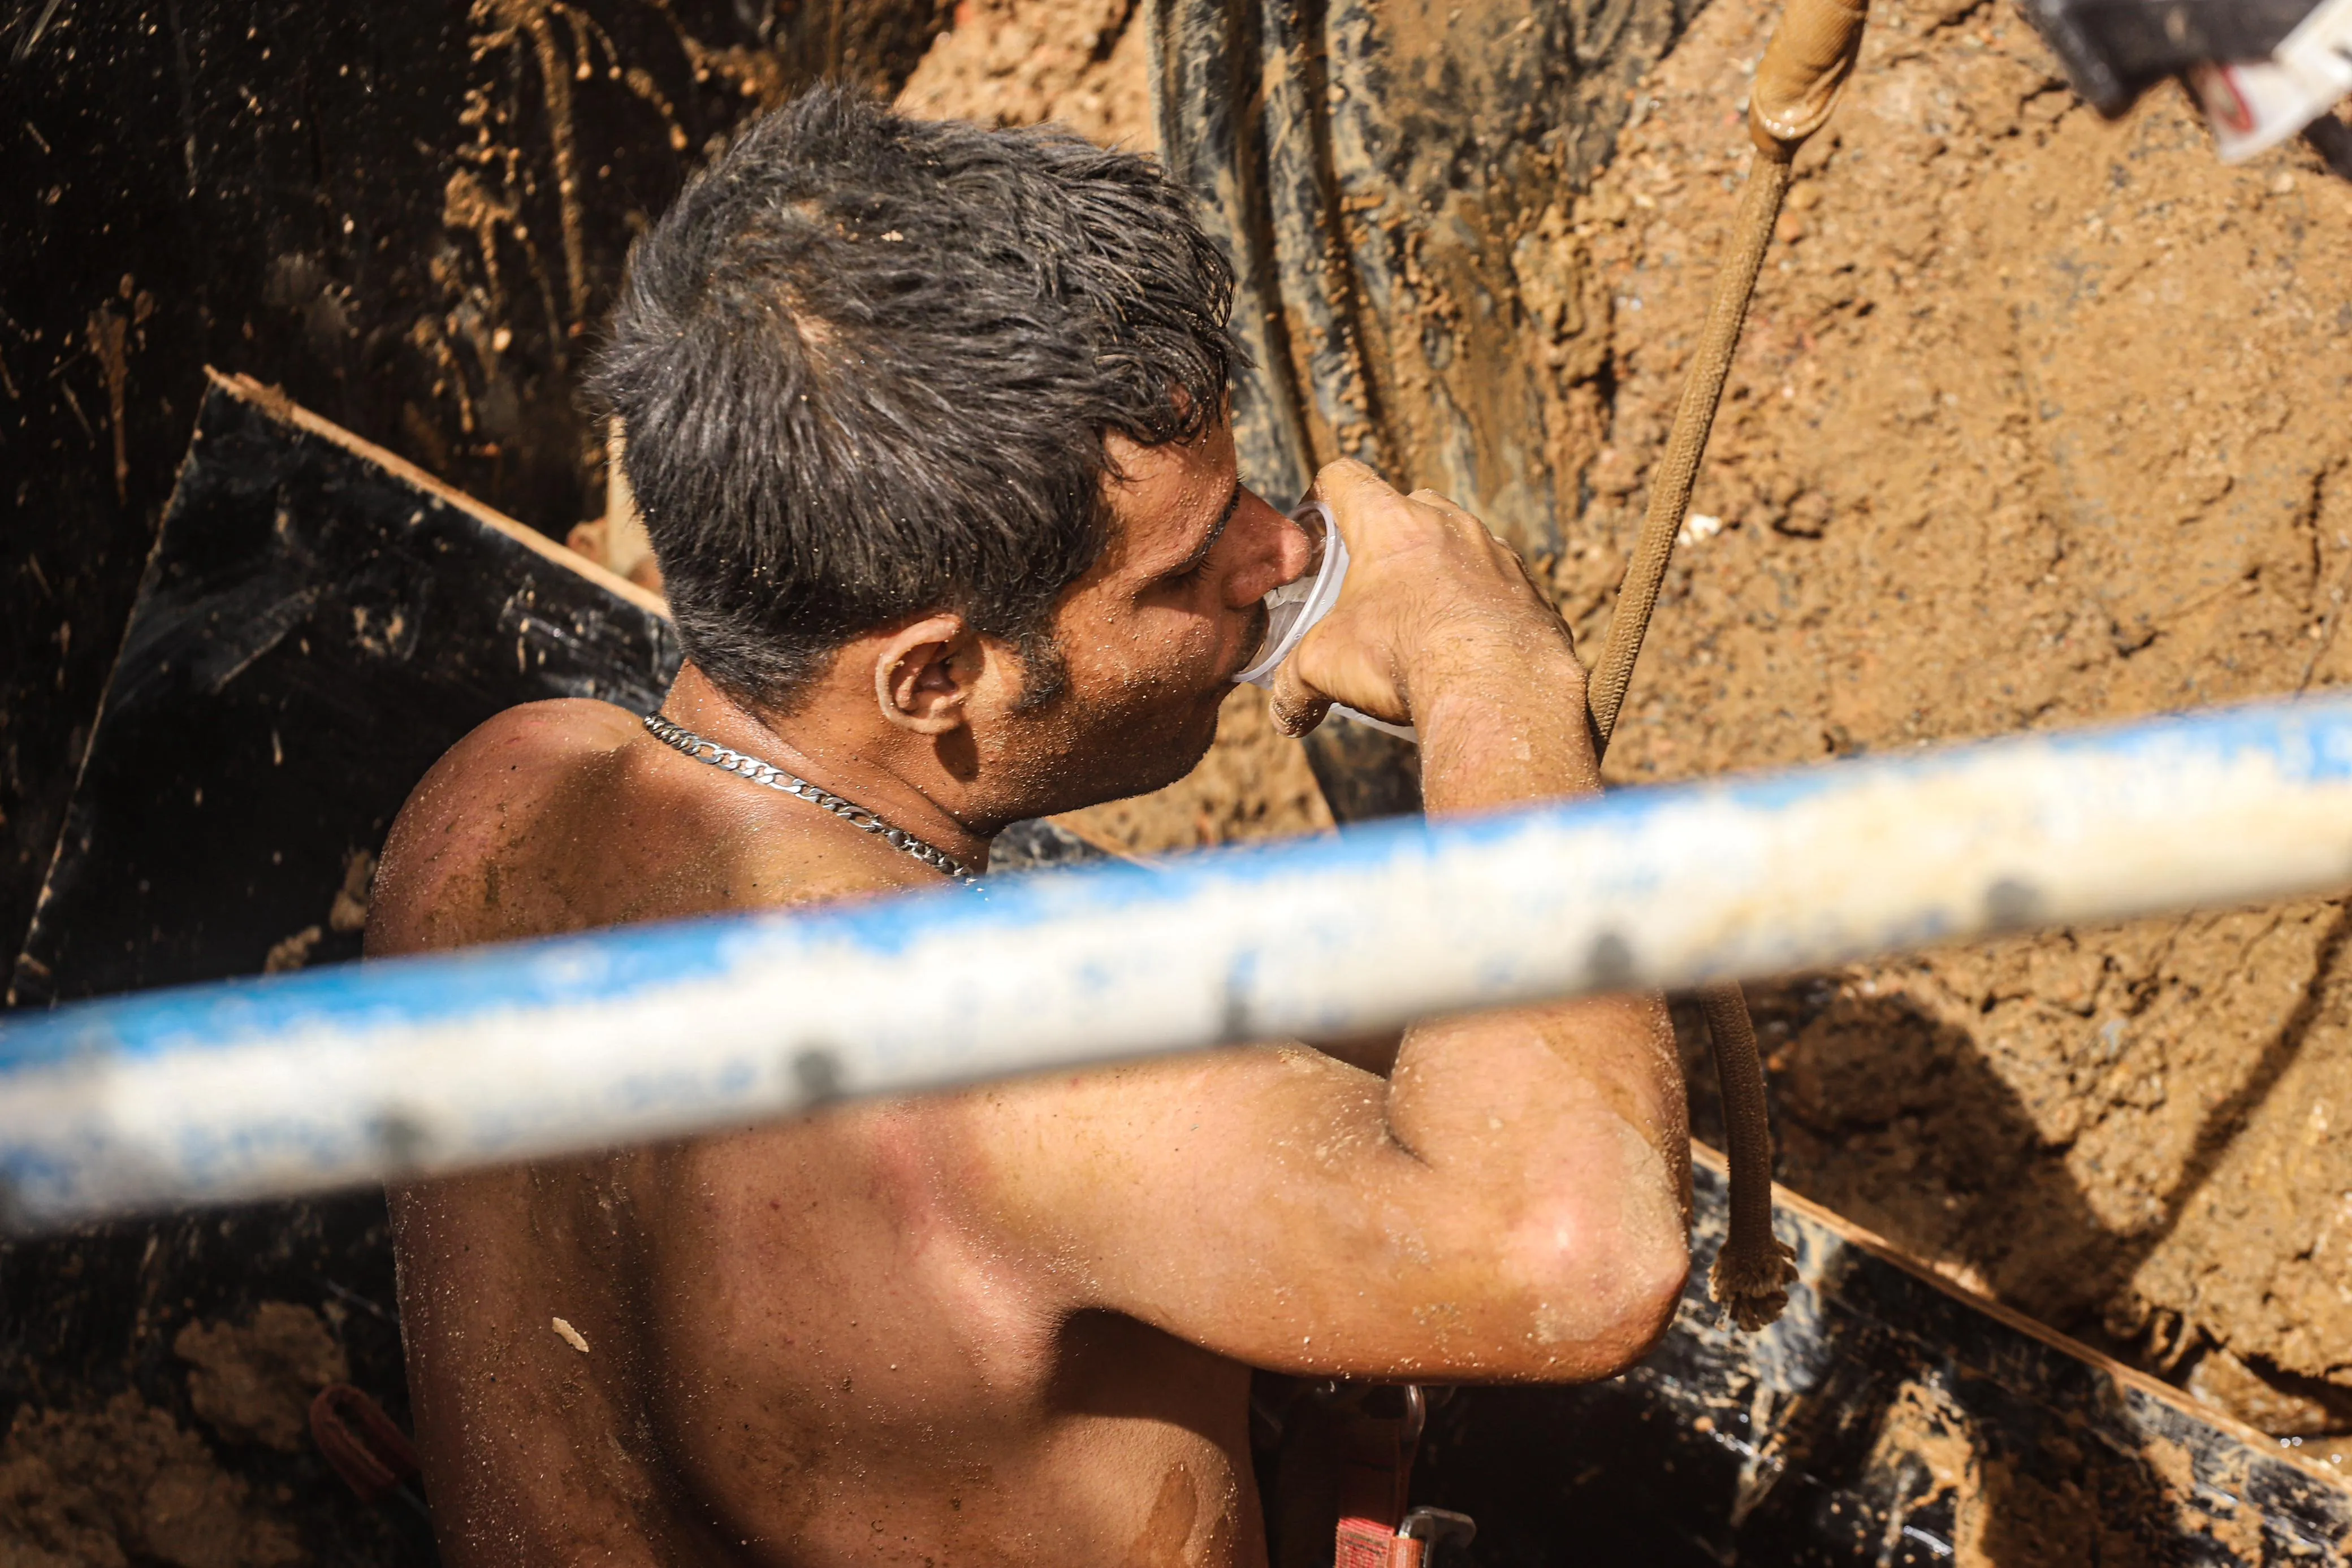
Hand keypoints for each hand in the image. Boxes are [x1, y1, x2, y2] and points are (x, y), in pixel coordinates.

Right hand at [1268, 460, 1582, 736]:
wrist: (1496, 688)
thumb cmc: (1401, 658)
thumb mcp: (1324, 669)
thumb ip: (1295, 684)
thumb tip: (1287, 715)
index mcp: (1390, 524)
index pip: (1345, 477)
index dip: (1324, 497)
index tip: (1318, 530)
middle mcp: (1449, 524)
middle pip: (1410, 505)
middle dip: (1389, 538)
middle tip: (1373, 585)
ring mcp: (1497, 553)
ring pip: (1462, 544)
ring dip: (1441, 572)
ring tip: (1425, 622)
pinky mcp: (1531, 591)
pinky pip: (1500, 587)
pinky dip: (1482, 607)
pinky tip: (1469, 648)